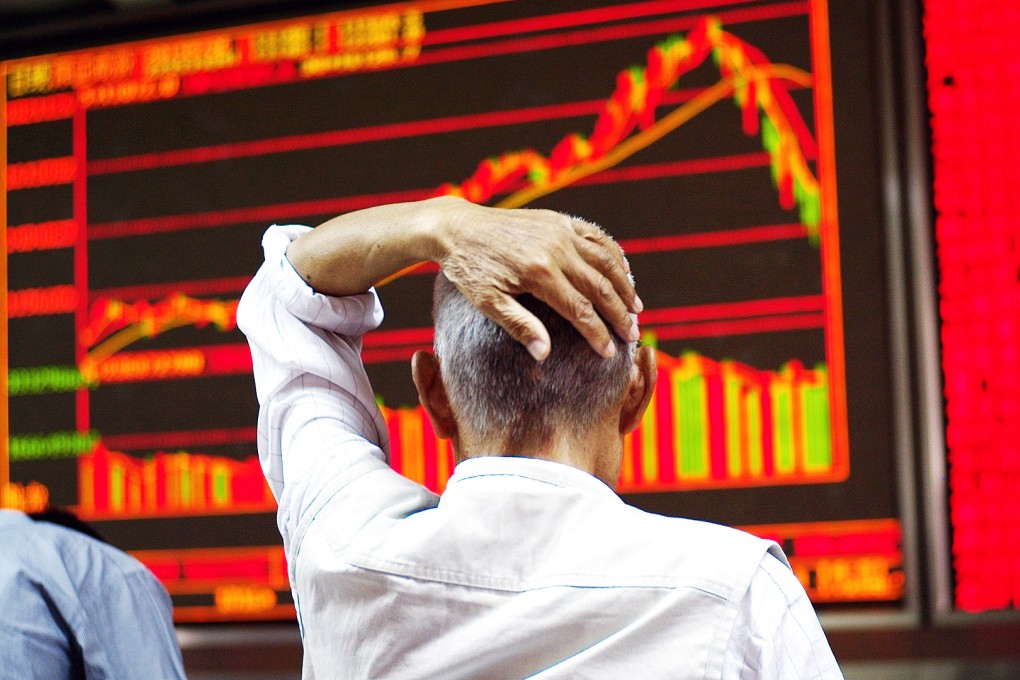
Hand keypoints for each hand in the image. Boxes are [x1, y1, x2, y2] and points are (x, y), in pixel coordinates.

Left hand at [432, 197, 642, 360]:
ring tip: (636, 309)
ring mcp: (559, 231)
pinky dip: (614, 254)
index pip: (581, 310)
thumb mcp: (488, 302)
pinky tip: (623, 272)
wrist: (458, 228)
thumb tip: (544, 355)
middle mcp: (555, 248)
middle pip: (600, 286)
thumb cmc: (470, 270)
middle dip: (620, 314)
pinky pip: (595, 237)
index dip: (598, 334)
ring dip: (624, 285)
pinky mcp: (558, 220)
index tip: (609, 353)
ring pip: (605, 260)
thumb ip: (519, 326)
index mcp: (538, 272)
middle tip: (633, 336)